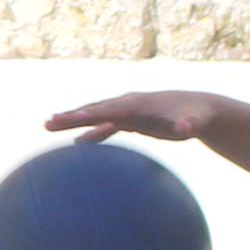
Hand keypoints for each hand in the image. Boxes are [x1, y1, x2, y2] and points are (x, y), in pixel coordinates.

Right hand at [45, 91, 223, 142]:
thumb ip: (189, 124)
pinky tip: (76, 144)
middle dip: (71, 117)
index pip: (109, 110)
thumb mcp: (195, 121)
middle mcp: (129, 104)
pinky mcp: (132, 120)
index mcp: (139, 104)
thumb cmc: (198, 116)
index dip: (89, 115)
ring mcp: (129, 111)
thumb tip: (186, 127)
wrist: (201, 109)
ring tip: (50, 126)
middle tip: (47, 124)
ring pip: (96, 116)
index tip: (69, 120)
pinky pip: (106, 126)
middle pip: (95, 110)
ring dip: (74, 121)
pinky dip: (91, 133)